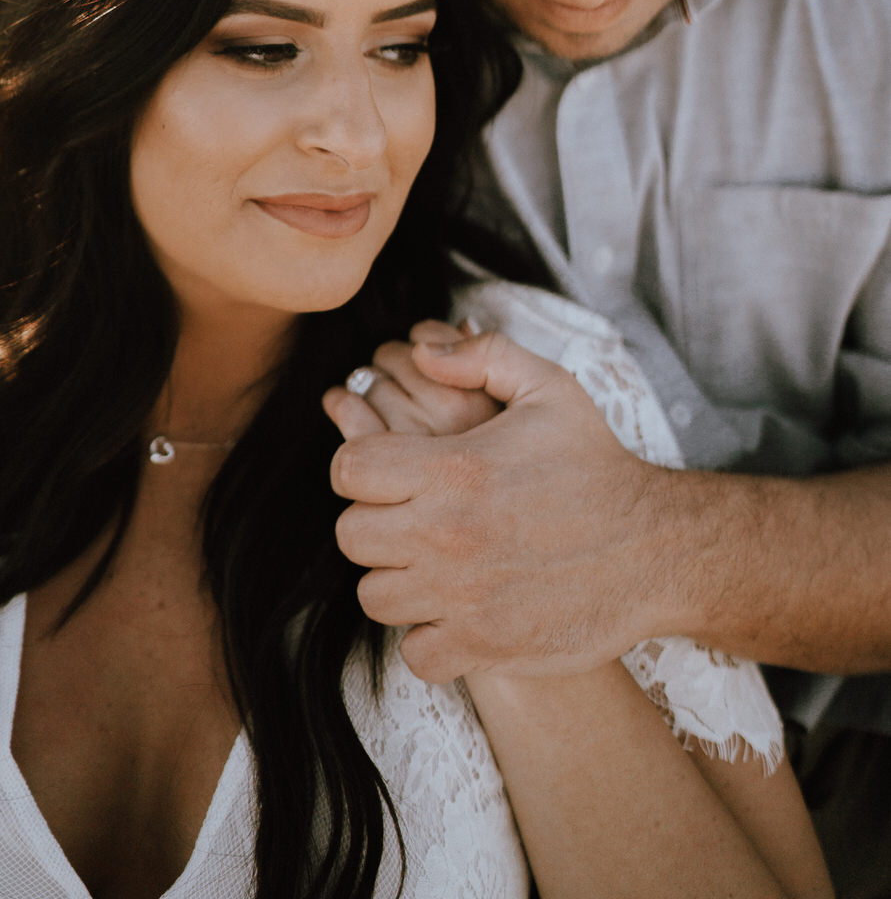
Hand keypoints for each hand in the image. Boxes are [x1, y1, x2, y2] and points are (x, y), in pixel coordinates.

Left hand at [328, 328, 675, 683]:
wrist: (656, 548)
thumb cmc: (597, 465)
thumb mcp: (548, 388)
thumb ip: (480, 355)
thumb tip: (421, 352)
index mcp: (452, 468)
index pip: (349, 470)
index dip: (360, 467)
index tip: (389, 472)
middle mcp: (447, 533)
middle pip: (350, 535)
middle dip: (372, 522)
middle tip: (409, 518)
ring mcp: (463, 596)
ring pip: (375, 595)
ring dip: (395, 578)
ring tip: (430, 563)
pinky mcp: (485, 645)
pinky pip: (415, 653)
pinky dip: (426, 637)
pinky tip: (454, 610)